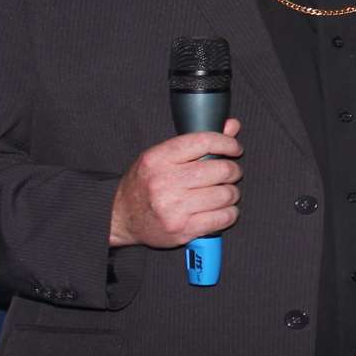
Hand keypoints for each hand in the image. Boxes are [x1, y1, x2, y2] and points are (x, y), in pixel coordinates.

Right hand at [108, 120, 242, 247]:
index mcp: (158, 158)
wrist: (121, 217)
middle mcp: (165, 182)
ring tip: (224, 192)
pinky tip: (223, 210)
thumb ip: (198, 142)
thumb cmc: (145, 184)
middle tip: (230, 173)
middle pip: (221, 170)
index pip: (204, 141)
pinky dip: (230, 213)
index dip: (227, 143)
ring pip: (225, 194)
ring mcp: (173, 208)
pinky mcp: (182, 229)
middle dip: (233, 171)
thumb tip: (232, 126)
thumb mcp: (162, 156)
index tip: (234, 148)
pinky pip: (223, 218)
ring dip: (232, 193)